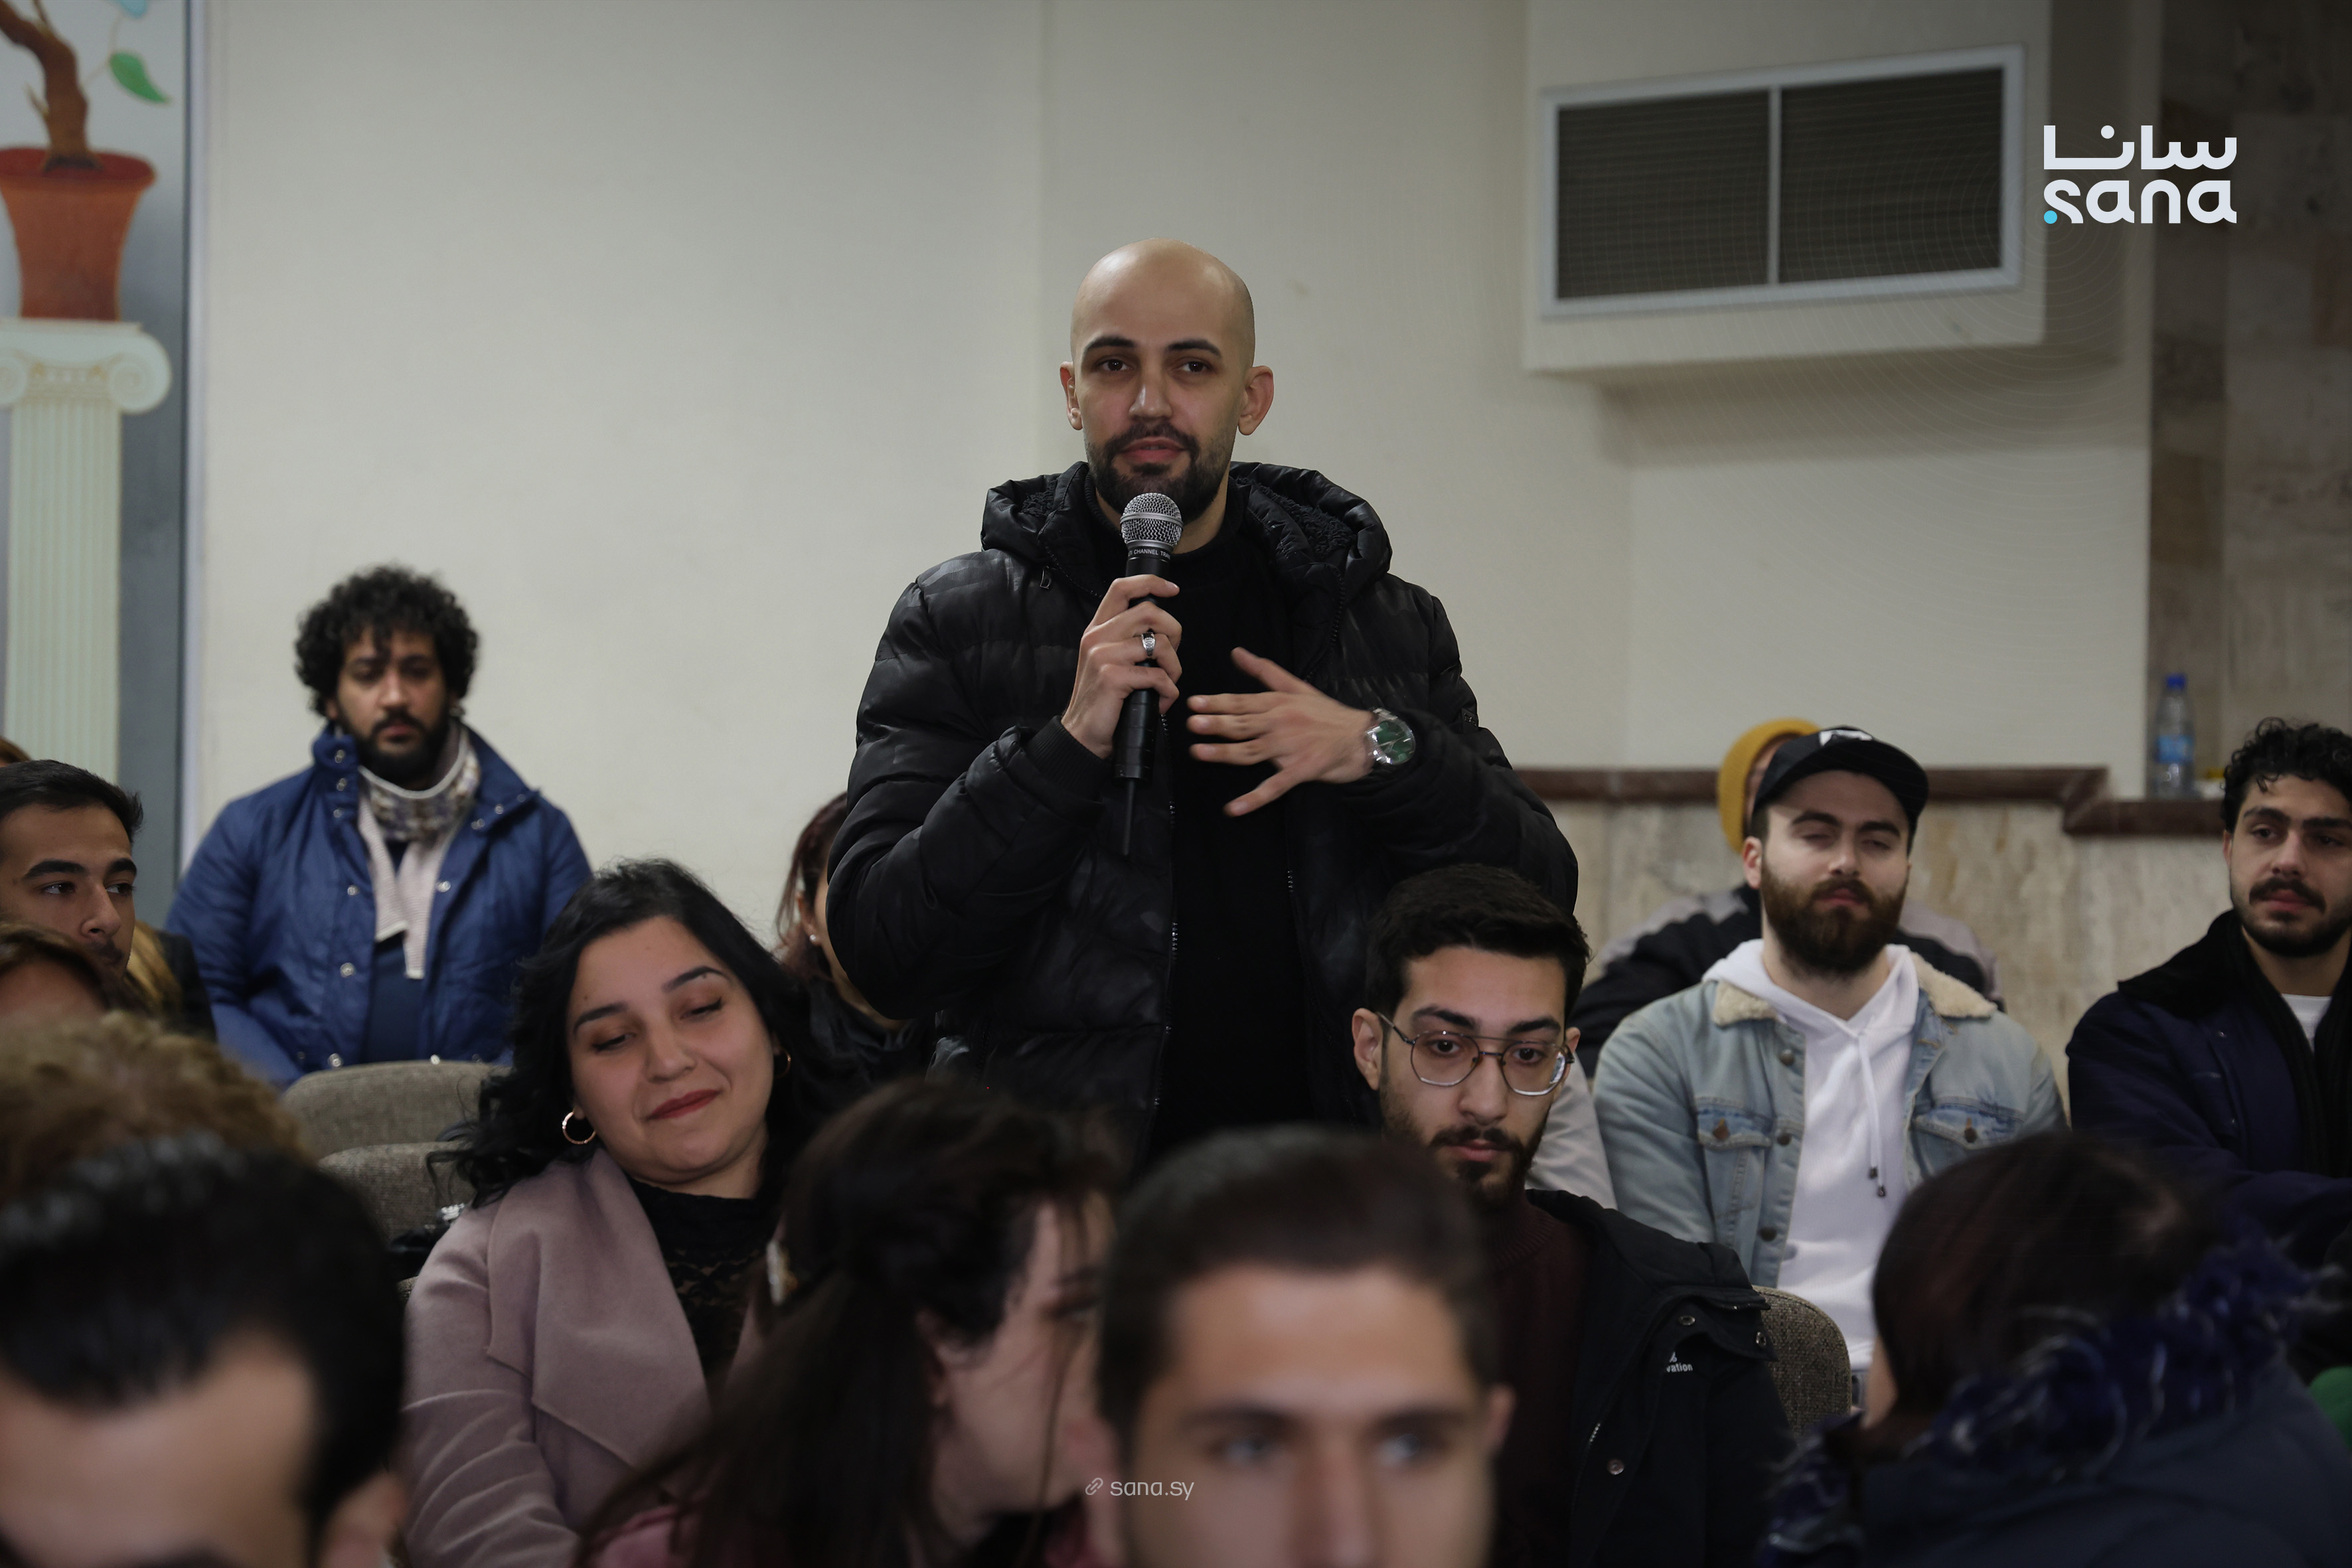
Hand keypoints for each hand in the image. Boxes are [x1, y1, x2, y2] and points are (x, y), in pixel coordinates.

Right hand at [1062, 575, 1183, 758]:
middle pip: (1149, 612)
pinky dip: (1169, 692)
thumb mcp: (1108, 661)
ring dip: (1175, 668)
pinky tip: (1160, 702)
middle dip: (1174, 632)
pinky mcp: (1112, 676)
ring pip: (1159, 644)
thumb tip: (1162, 630)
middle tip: (1171, 657)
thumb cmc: (1103, 700)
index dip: (1151, 583)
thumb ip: (1127, 640)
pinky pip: (1158, 676)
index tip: (1172, 591)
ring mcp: (1103, 655)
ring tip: (1167, 684)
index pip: (1121, 588)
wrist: (1082, 734)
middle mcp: (1097, 636)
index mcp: (1097, 629)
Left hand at [1186, 647, 1373, 814]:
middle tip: (1192, 723)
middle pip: (1244, 724)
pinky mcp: (1301, 770)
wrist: (1362, 737)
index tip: (1193, 703)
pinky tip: (1234, 808)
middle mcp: (1281, 723)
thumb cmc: (1327, 713)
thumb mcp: (1297, 687)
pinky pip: (1274, 787)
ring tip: (1199, 753)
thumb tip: (1237, 652)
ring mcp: (1290, 748)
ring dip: (1225, 753)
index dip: (1217, 702)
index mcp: (1278, 703)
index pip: (1242, 702)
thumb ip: (1264, 671)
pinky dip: (1254, 799)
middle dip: (1217, 724)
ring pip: (1252, 751)